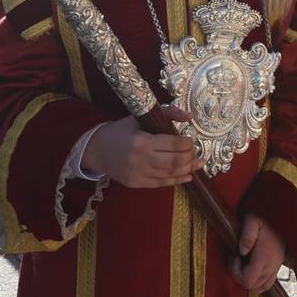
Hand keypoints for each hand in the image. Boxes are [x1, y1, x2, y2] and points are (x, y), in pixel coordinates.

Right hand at [80, 105, 201, 187]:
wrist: (97, 150)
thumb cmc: (121, 131)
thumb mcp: (141, 117)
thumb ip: (167, 112)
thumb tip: (190, 115)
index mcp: (143, 141)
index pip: (173, 144)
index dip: (187, 143)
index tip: (190, 140)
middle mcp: (141, 160)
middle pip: (174, 161)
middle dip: (190, 157)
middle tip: (196, 152)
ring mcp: (139, 174)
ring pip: (170, 174)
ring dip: (188, 169)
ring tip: (198, 164)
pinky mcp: (137, 184)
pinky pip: (161, 184)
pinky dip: (177, 180)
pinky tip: (188, 175)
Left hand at [232, 214, 284, 293]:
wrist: (284, 218)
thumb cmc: (265, 219)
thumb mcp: (252, 222)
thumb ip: (247, 236)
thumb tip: (241, 252)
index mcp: (263, 258)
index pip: (247, 281)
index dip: (236, 274)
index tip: (235, 258)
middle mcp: (270, 267)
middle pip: (252, 287)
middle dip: (240, 276)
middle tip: (237, 260)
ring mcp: (275, 268)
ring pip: (260, 288)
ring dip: (249, 280)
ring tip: (244, 265)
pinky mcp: (277, 267)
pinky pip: (267, 284)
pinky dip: (258, 281)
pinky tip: (252, 267)